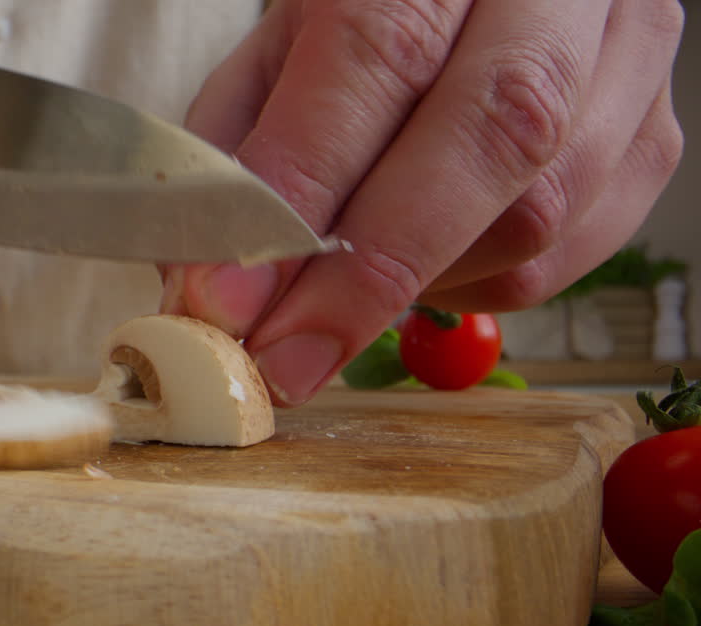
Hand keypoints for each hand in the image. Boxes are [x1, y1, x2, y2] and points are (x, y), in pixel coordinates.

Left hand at [164, 0, 684, 406]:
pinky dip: (474, 288)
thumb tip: (204, 283)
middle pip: (491, 138)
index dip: (304, 195)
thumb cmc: (367, 16)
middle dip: (371, 276)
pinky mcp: (651, 138)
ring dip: (420, 286)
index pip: (377, 57)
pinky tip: (422, 272)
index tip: (231, 303)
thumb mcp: (280, 47)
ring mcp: (626, 61)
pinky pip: (568, 255)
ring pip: (539, 215)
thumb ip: (239, 148)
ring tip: (341, 299)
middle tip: (284, 363)